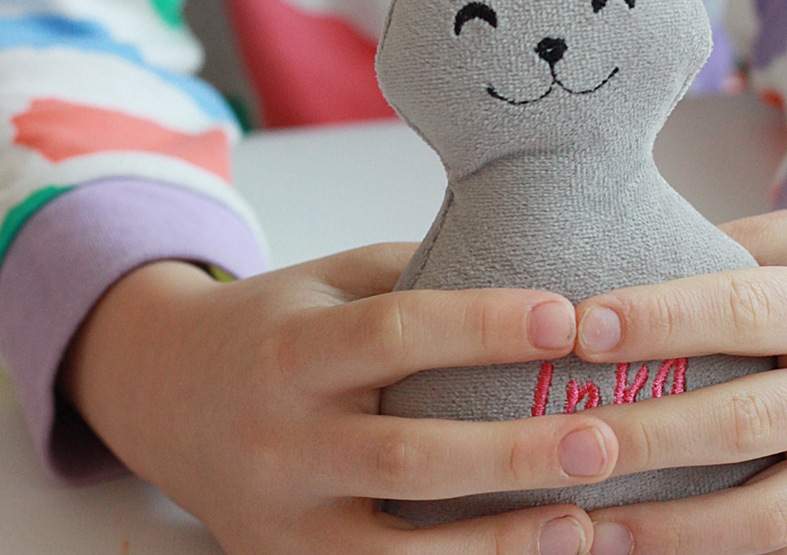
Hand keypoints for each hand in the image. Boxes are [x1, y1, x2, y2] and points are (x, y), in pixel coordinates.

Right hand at [60, 244, 617, 554]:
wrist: (163, 392)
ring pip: (392, 553)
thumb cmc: (274, 324)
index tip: (567, 317)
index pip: (396, 332)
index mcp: (293, 350)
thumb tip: (526, 278)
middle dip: (513, 452)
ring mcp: (277, 522)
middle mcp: (279, 441)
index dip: (484, 324)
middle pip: (406, 454)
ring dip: (496, 546)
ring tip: (585, 525)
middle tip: (604, 436)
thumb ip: (414, 279)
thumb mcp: (330, 281)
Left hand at [571, 172, 786, 554]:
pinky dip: (724, 553)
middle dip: (644, 436)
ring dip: (671, 528)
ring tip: (588, 526)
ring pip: (770, 513)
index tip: (580, 327)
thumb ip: (727, 253)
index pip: (743, 311)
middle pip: (745, 422)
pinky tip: (658, 547)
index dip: (658, 321)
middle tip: (560, 439)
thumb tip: (622, 278)